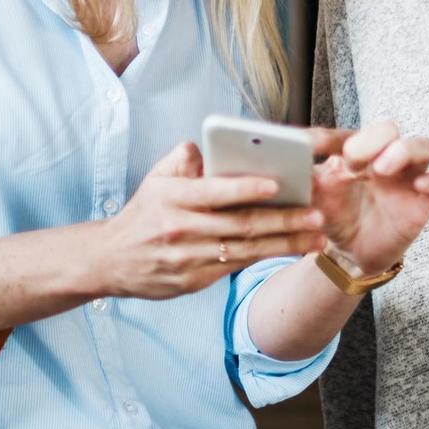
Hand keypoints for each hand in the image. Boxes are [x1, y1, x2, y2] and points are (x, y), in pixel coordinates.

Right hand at [93, 143, 327, 300]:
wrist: (110, 260)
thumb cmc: (143, 213)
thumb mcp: (155, 178)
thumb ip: (183, 159)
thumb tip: (208, 147)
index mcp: (171, 198)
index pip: (214, 191)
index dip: (246, 188)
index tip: (278, 184)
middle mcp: (180, 229)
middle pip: (239, 225)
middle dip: (283, 221)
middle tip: (317, 215)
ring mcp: (187, 258)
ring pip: (245, 250)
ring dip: (285, 245)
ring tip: (317, 238)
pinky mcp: (193, 281)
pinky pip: (236, 268)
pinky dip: (266, 259)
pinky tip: (292, 252)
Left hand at [308, 120, 428, 276]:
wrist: (353, 254)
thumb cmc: (335, 218)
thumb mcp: (315, 200)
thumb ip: (305, 179)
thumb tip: (291, 160)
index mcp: (355, 152)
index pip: (347, 133)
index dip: (330, 138)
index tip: (312, 147)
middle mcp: (384, 157)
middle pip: (389, 129)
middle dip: (373, 139)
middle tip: (353, 161)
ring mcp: (408, 176)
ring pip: (423, 145)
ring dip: (405, 151)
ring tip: (383, 169)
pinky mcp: (425, 199)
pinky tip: (421, 186)